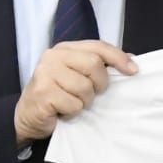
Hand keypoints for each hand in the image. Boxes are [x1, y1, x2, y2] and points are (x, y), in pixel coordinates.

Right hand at [14, 41, 135, 143]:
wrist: (28, 116)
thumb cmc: (58, 95)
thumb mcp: (78, 75)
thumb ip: (99, 65)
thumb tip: (132, 61)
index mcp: (65, 49)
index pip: (97, 46)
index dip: (118, 57)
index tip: (133, 71)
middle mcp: (53, 57)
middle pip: (94, 65)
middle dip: (99, 83)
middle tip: (91, 93)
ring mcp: (45, 74)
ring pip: (85, 87)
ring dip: (85, 101)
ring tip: (73, 102)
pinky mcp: (43, 93)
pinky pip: (74, 104)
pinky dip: (73, 111)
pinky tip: (63, 110)